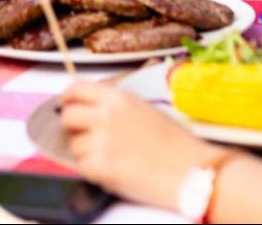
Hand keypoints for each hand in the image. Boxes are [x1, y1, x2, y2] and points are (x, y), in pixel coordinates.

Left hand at [58, 80, 222, 210]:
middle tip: (87, 137)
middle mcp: (106, 115)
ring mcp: (102, 141)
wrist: (195, 173)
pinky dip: (93, 171)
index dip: (68, 98)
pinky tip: (113, 171)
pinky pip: (81, 166)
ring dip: (86, 153)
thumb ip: (117, 106)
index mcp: (118, 98)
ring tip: (111, 158)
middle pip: (68, 116)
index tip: (67, 104)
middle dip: (74, 128)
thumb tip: (91, 106)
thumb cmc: (177, 144)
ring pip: (74, 145)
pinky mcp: (101, 167)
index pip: (77, 89)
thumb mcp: (145, 110)